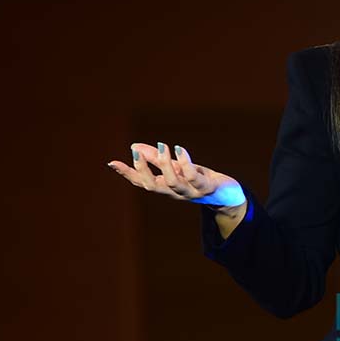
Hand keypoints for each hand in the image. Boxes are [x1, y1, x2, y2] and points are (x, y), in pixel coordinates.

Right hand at [108, 142, 245, 212]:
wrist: (227, 195)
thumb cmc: (198, 179)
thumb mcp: (176, 167)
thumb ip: (156, 158)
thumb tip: (134, 146)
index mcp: (166, 188)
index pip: (142, 183)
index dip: (127, 174)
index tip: (112, 162)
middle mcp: (176, 192)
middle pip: (154, 186)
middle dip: (143, 170)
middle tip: (136, 152)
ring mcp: (191, 192)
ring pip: (173, 183)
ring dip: (165, 165)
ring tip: (163, 146)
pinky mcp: (206, 187)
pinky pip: (194, 177)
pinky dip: (185, 163)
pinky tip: (179, 149)